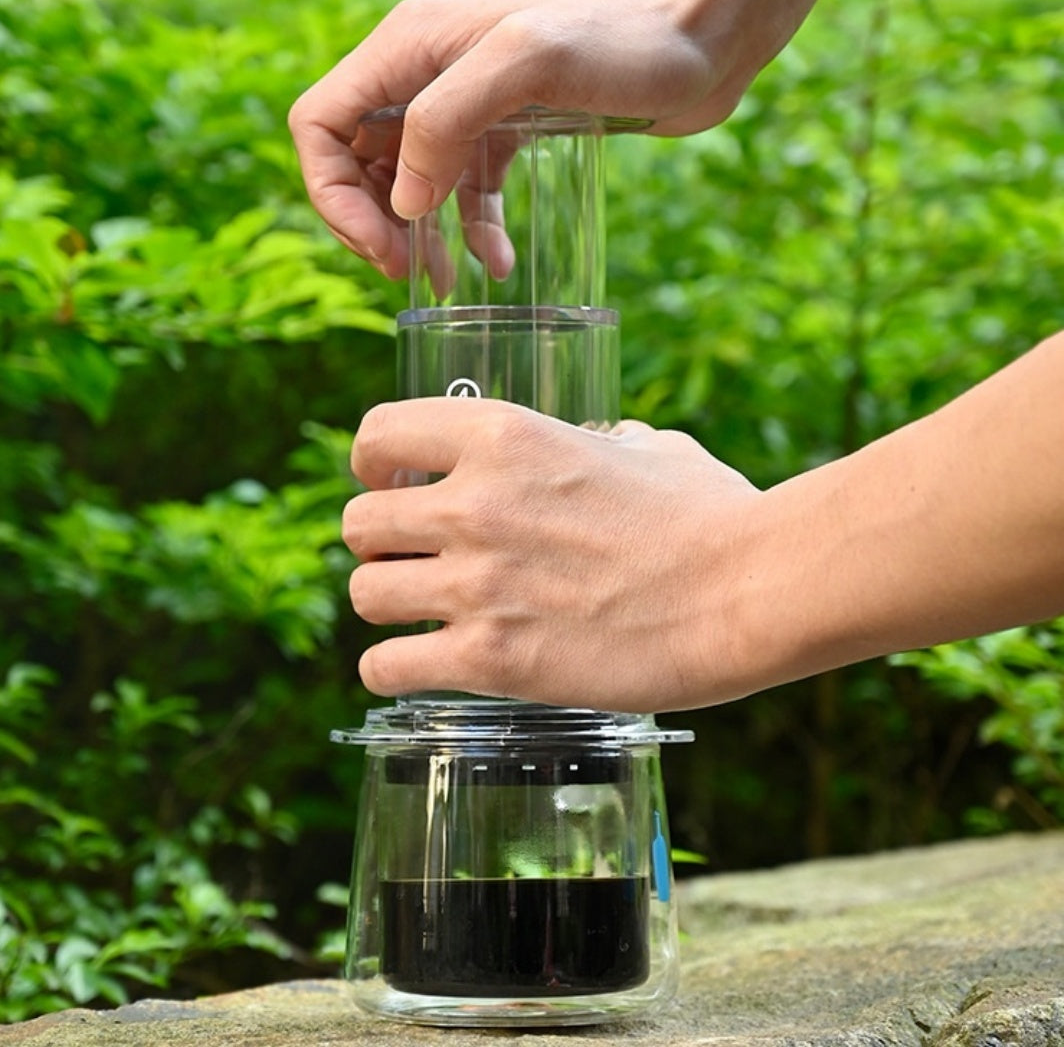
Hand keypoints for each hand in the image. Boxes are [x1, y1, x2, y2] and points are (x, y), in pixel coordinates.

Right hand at [289, 0, 838, 274]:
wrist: (699, 38)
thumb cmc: (621, 38)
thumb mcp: (527, 64)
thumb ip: (448, 119)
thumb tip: (404, 200)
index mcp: (410, 48)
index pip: (322, 123)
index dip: (334, 194)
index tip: (382, 246)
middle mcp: (428, 75)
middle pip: (358, 159)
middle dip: (372, 223)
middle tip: (408, 273)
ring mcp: (468, 106)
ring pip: (411, 182)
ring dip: (419, 237)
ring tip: (446, 283)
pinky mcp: (509, 133)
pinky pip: (468, 191)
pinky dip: (473, 230)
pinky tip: (496, 262)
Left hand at [342, 398, 760, 712]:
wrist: (747, 590)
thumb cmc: (711, 516)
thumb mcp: (650, 448)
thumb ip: (603, 441)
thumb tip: (600, 443)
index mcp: (504, 438)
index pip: (378, 435)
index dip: (373, 463)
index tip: (391, 483)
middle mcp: (474, 506)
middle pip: (358, 523)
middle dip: (379, 544)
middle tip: (414, 559)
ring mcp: (477, 585)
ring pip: (363, 595)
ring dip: (385, 605)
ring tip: (420, 614)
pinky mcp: (491, 660)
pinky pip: (386, 668)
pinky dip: (389, 671)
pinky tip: (416, 666)